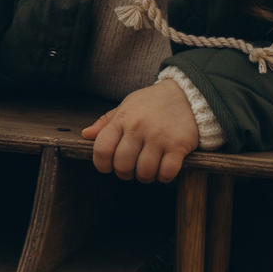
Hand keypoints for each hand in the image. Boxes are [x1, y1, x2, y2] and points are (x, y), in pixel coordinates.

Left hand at [83, 80, 200, 182]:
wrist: (186, 95)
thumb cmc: (151, 104)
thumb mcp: (126, 106)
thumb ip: (106, 122)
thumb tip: (86, 135)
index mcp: (123, 119)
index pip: (102, 149)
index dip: (102, 165)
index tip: (108, 166)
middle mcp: (138, 128)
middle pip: (122, 165)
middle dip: (124, 174)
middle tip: (131, 169)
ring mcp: (159, 137)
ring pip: (144, 172)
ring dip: (145, 177)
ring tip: (148, 169)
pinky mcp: (178, 145)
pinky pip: (166, 172)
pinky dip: (163, 177)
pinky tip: (163, 170)